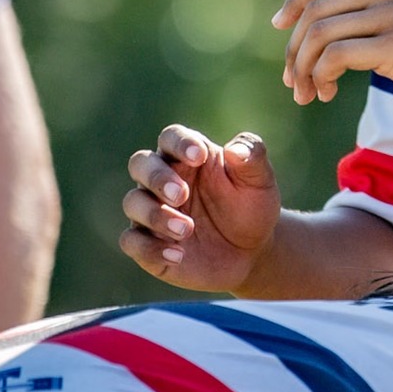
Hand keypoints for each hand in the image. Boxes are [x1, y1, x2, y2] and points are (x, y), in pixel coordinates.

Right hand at [121, 126, 281, 291]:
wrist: (252, 251)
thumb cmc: (251, 207)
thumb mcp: (260, 180)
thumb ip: (252, 156)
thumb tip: (235, 149)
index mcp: (188, 158)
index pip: (171, 138)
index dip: (180, 143)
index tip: (199, 156)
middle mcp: (163, 180)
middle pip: (140, 164)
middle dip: (157, 177)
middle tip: (181, 194)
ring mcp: (152, 211)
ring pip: (133, 202)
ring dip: (155, 214)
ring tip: (187, 229)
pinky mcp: (147, 243)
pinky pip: (132, 242)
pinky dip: (150, 248)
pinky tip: (178, 254)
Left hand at [273, 0, 392, 109]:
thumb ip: (386, 8)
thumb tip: (341, 30)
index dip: (295, 3)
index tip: (282, 29)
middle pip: (314, 10)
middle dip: (294, 49)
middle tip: (294, 82)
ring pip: (319, 34)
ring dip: (303, 69)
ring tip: (309, 94)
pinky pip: (335, 57)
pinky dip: (321, 77)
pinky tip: (329, 94)